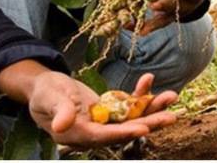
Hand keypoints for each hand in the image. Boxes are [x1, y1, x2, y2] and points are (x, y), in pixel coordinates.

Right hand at [27, 72, 176, 148]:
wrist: (46, 88)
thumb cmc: (45, 93)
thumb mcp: (50, 98)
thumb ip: (59, 111)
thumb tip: (62, 126)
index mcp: (78, 134)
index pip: (104, 136)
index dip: (124, 132)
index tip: (144, 128)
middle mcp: (94, 132)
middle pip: (125, 130)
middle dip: (149, 123)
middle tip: (171, 116)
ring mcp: (104, 122)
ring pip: (132, 118)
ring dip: (152, 108)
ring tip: (171, 96)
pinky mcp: (109, 111)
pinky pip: (129, 106)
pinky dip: (140, 94)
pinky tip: (149, 80)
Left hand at [138, 0, 216, 35]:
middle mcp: (186, 5)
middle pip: (176, 6)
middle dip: (164, 5)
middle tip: (153, 5)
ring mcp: (175, 13)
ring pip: (163, 19)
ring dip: (151, 23)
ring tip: (139, 27)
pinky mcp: (165, 18)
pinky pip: (152, 24)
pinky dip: (140, 26)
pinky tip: (127, 26)